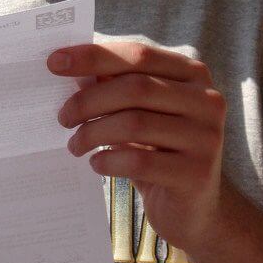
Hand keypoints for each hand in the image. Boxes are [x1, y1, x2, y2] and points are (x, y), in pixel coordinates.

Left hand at [47, 42, 226, 254]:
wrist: (194, 207)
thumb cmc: (158, 149)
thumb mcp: (140, 111)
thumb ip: (114, 84)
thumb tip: (69, 65)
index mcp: (192, 73)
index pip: (138, 54)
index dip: (93, 56)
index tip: (54, 62)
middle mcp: (207, 100)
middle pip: (135, 88)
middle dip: (88, 100)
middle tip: (63, 117)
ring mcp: (207, 137)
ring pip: (134, 124)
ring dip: (92, 133)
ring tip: (76, 144)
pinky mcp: (197, 174)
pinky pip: (139, 161)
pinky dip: (108, 160)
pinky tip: (97, 163)